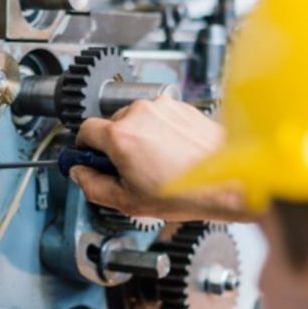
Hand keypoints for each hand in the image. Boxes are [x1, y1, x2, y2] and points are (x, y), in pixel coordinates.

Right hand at [72, 95, 250, 221]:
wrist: (228, 180)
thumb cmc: (185, 192)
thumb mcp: (127, 201)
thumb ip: (93, 186)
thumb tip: (79, 174)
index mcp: (120, 135)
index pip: (84, 130)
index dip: (85, 148)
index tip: (90, 159)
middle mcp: (139, 113)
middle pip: (111, 124)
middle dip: (115, 145)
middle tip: (129, 169)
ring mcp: (162, 107)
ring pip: (135, 119)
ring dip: (138, 136)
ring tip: (156, 162)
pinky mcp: (181, 106)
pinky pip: (158, 117)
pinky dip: (160, 131)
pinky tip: (171, 153)